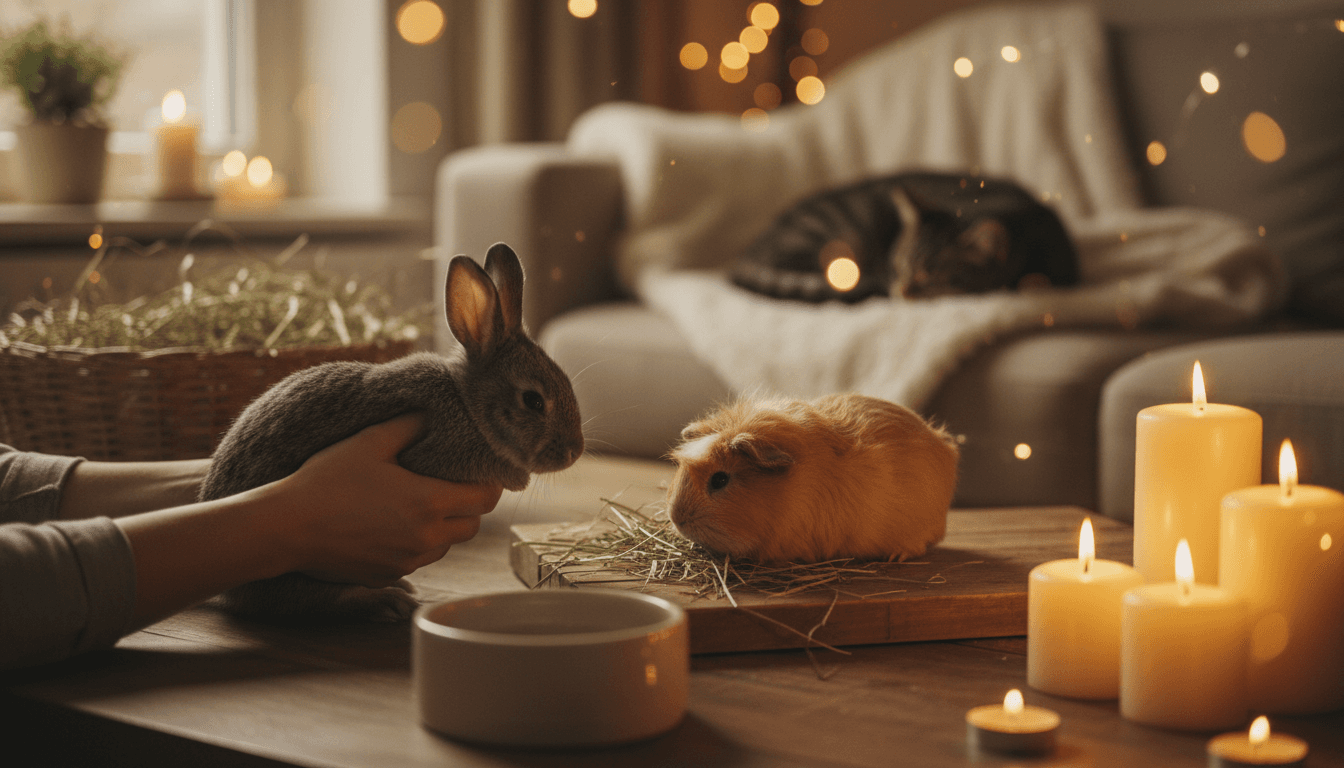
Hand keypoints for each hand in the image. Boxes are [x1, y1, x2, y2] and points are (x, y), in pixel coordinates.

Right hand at [265, 413, 503, 586]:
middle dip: (470, 507)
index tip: (484, 474)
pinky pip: (418, 560)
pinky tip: (397, 526)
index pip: (485, 499)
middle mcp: (426, 537)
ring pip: (446, 546)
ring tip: (425, 505)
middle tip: (456, 487)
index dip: (491, 485)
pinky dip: (418, 545)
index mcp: (429, 502)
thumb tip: (429, 414)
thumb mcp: (369, 442)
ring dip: (445, 528)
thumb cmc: (327, 480)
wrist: (287, 527)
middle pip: (472, 526)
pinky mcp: (388, 575)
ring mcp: (408, 561)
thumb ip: (407, 426)